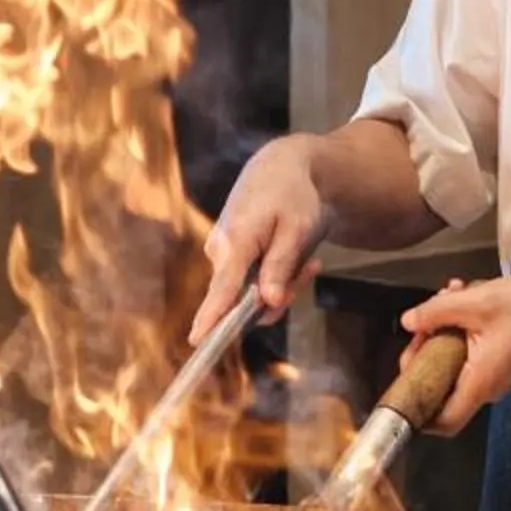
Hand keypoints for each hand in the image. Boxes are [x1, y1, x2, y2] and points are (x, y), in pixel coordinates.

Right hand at [190, 135, 326, 339]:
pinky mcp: (230, 257)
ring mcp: (223, 254)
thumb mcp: (296, 229)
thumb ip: (280, 267)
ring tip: (309, 260)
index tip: (199, 342)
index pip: (222, 289)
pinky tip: (299, 259)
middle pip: (245, 299)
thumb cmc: (292, 195)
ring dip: (283, 285)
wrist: (281, 167)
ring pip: (251, 293)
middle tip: (311, 269)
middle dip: (280, 294)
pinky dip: (276, 277)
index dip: (211, 318)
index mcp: (235, 242)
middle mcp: (221, 251)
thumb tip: (268, 303)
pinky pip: (251, 282)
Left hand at [399, 274, 510, 434]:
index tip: (404, 377)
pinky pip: (469, 352)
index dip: (417, 410)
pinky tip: (466, 296)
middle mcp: (487, 386)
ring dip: (444, 330)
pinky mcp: (500, 361)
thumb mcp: (477, 301)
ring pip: (453, 362)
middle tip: (425, 320)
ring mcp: (495, 375)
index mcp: (480, 382)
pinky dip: (462, 328)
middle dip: (425, 350)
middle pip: (440, 385)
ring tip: (450, 295)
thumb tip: (407, 322)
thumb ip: (436, 312)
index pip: (443, 421)